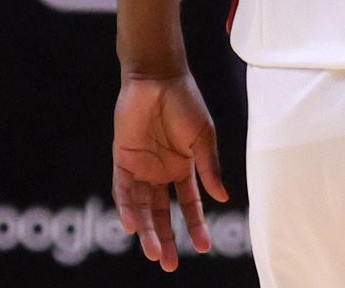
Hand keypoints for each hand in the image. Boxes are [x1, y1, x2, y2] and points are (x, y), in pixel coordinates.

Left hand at [112, 73, 228, 271]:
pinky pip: (122, 191)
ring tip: (153, 253)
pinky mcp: (122, 160)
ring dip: (146, 231)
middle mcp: (161, 173)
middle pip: (163, 214)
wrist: (158, 79)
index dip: (196, 226)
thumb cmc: (186, 103)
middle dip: (166, 239)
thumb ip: (209, 168)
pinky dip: (126, 208)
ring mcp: (140, 168)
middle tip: (170, 265)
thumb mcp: (204, 138)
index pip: (190, 205)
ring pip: (142, 208)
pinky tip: (131, 225)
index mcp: (184, 167)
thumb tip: (223, 198)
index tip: (204, 248)